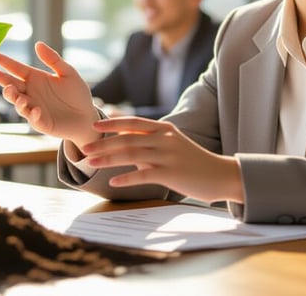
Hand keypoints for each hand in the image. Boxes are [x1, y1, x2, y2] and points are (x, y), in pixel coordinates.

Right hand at [0, 41, 99, 150]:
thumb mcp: (68, 73)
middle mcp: (31, 93)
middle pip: (12, 86)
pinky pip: (33, 119)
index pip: (17, 69)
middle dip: (3, 81)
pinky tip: (36, 109)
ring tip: (12, 91)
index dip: (6, 62)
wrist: (87, 116)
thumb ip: (53, 59)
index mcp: (35, 79)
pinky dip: (33, 114)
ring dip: (14, 97)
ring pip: (18, 103)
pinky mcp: (41, 123)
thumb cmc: (77, 94)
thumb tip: (38, 44)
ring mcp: (33, 108)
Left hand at [82, 117, 243, 203]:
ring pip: (131, 155)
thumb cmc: (194, 162)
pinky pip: (144, 175)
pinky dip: (126, 178)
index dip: (112, 123)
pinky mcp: (171, 173)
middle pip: (127, 139)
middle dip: (103, 144)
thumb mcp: (172, 145)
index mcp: (164, 129)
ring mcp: (168, 156)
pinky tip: (113, 182)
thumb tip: (125, 144)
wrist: (221, 175)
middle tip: (85, 148)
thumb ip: (150, 143)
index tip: (94, 126)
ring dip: (108, 159)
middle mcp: (165, 139)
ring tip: (91, 162)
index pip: (133, 123)